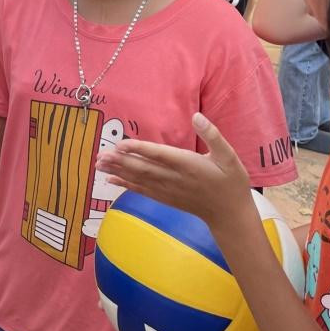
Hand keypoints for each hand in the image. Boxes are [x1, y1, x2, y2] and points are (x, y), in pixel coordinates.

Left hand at [95, 113, 252, 229]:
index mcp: (188, 165)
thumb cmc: (231, 182)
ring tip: (98, 164)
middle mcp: (174, 179)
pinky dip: (125, 185)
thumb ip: (213, 135)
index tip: (121, 144)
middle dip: (120, 161)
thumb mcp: (229, 156)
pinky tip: (110, 180)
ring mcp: (168, 191)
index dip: (139, 149)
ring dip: (118, 171)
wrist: (230, 214)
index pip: (159, 155)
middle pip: (143, 168)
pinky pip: (142, 191)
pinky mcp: (165, 198)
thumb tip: (196, 116)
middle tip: (100, 154)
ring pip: (139, 179)